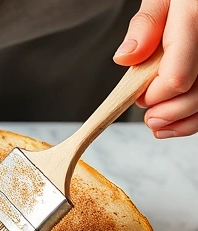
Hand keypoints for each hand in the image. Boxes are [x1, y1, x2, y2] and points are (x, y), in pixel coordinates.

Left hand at [114, 0, 197, 137]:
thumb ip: (146, 25)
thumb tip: (126, 57)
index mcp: (195, 21)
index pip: (176, 78)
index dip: (153, 94)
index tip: (139, 96)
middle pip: (195, 95)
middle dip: (168, 112)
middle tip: (149, 117)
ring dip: (183, 120)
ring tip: (160, 124)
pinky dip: (194, 116)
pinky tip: (178, 122)